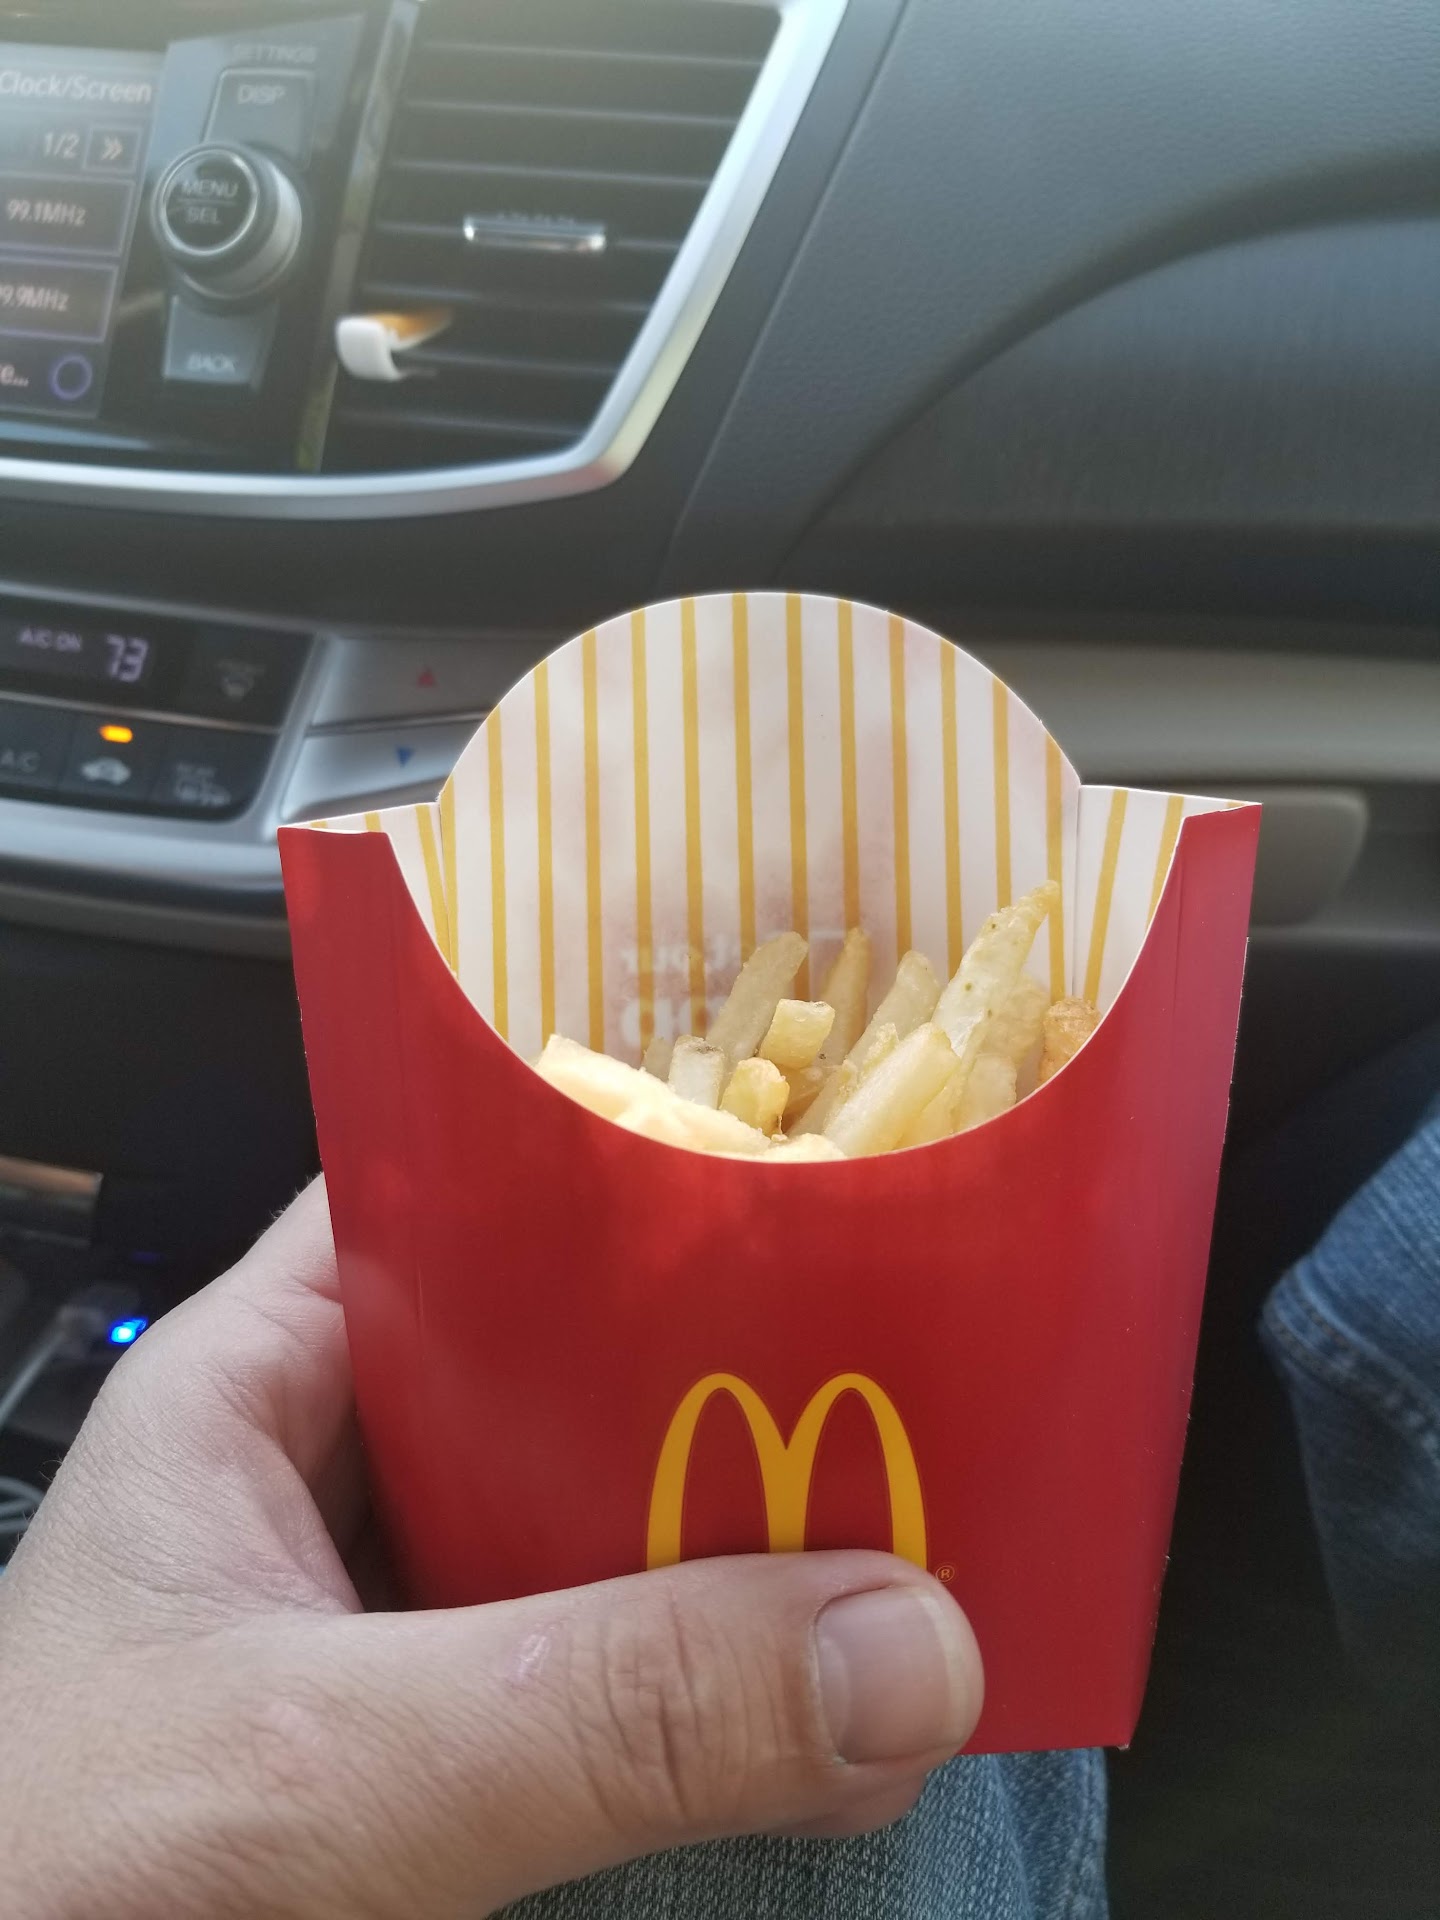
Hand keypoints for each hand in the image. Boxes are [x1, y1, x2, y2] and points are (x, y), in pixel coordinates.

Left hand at [0, 1182, 982, 1918]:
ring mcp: (401, 1627)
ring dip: (757, 1558)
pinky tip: (839, 1722)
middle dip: (746, 1382)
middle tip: (941, 1375)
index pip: (470, 1196)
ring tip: (939, 1538)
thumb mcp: (307, 1769)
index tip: (824, 1169)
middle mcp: (347, 1477)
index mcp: (265, 1379)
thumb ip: (589, 1709)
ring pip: (616, 1536)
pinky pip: (621, 1692)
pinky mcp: (445, 1760)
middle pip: (582, 1368)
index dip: (639, 1166)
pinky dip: (728, 1705)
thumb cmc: (37, 1879)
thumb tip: (903, 1645)